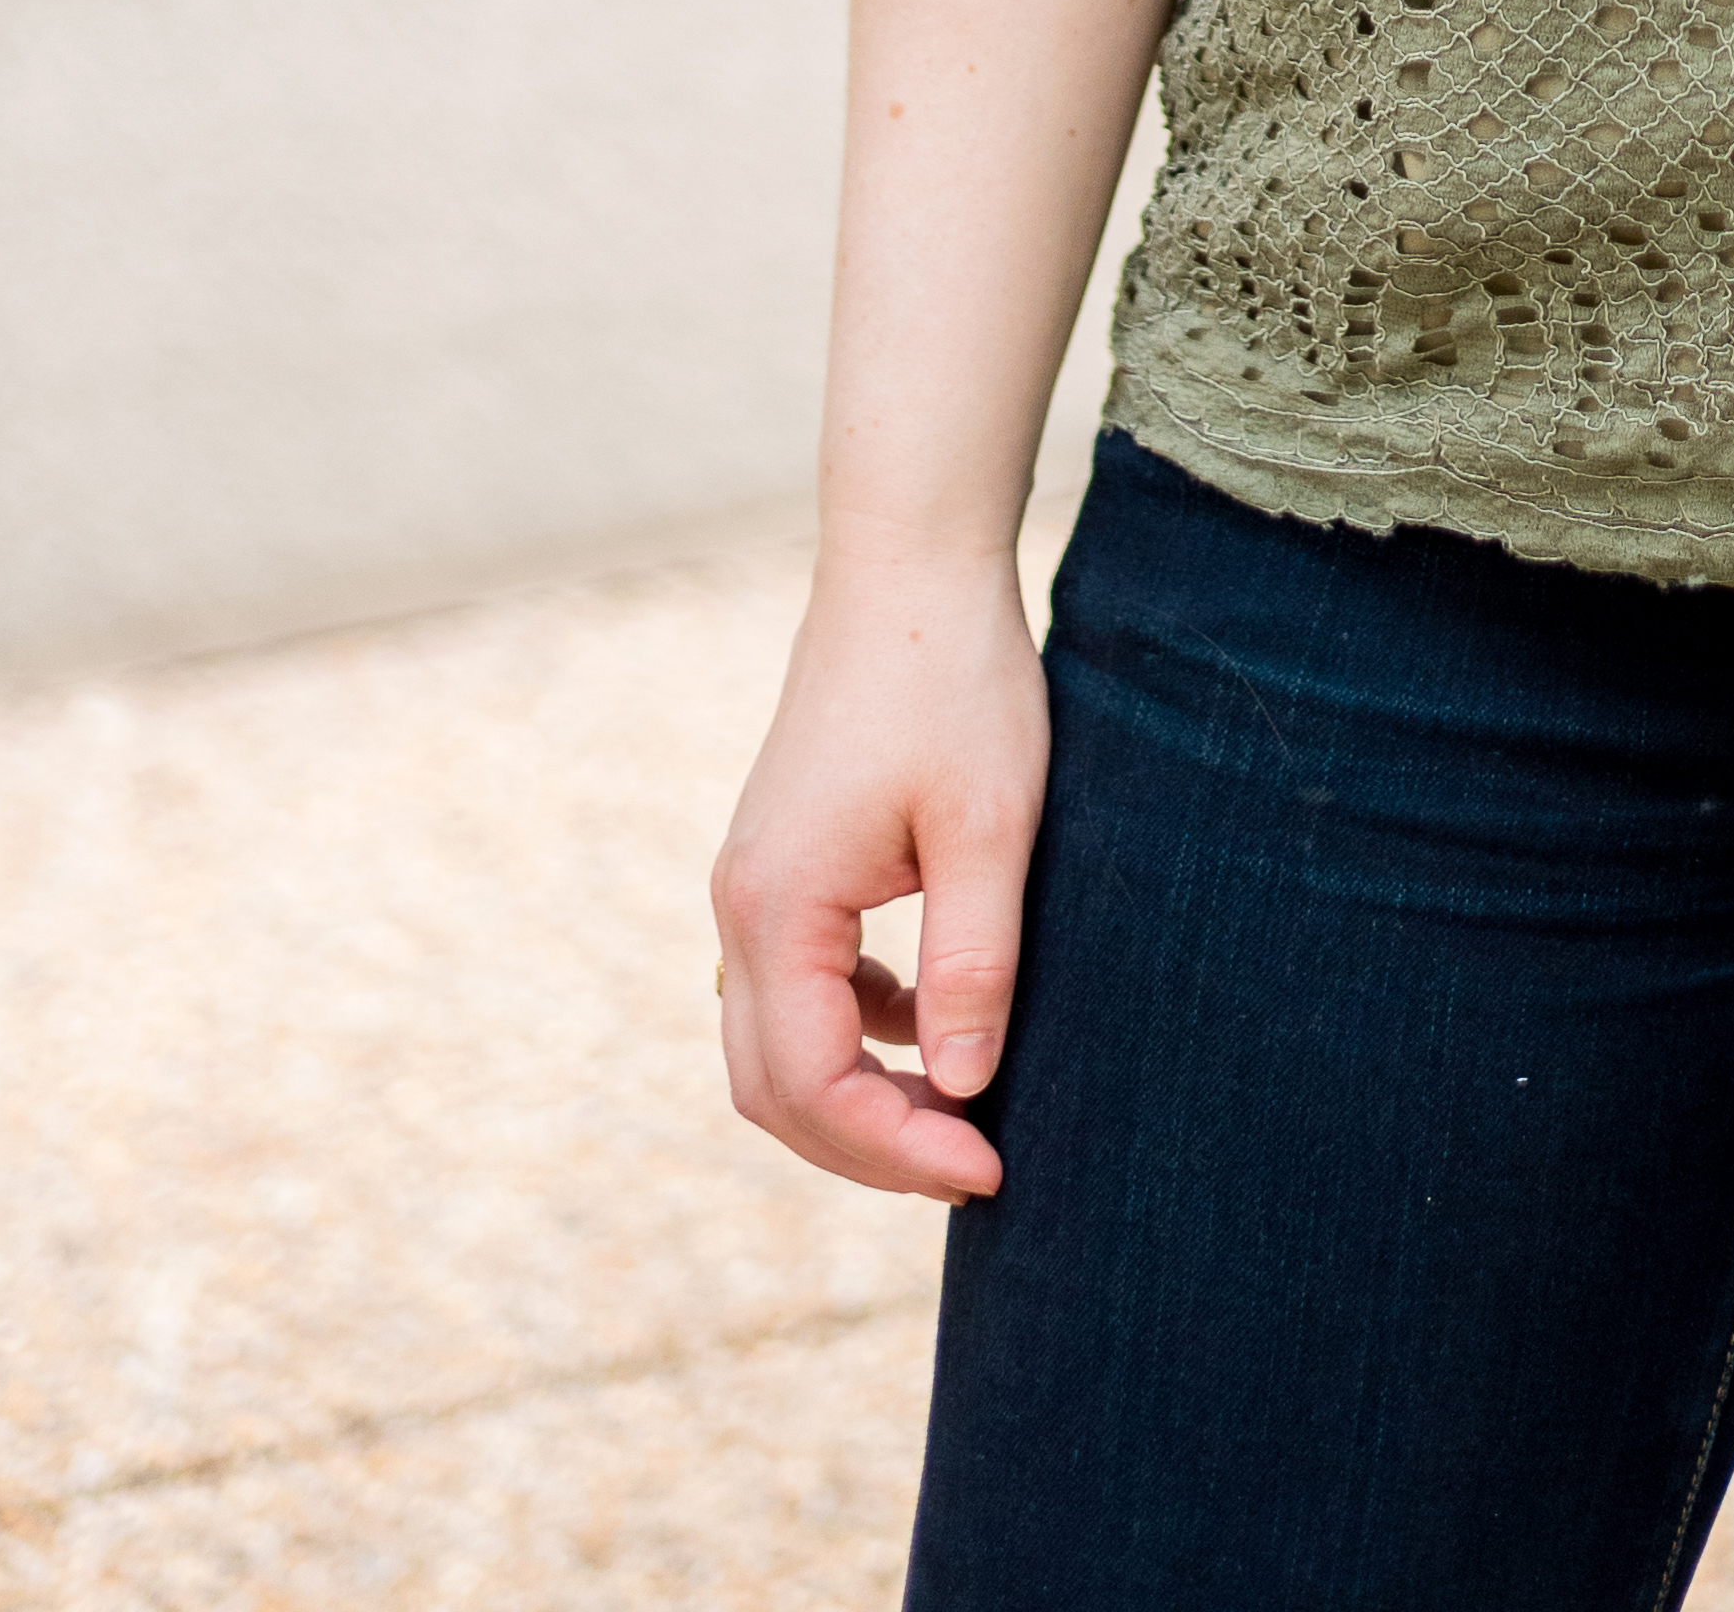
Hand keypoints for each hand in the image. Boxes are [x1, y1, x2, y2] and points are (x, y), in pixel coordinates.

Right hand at [711, 547, 1052, 1198]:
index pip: (813, 1085)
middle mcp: (742, 906)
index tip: (990, 1167)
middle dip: (868, 1144)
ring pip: (777, 1044)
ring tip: (959, 1113)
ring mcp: (755, 883)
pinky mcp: (783, 863)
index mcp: (778, 907)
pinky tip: (933, 1021)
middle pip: (774, 1086)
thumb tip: (962, 1092)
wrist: (910, 566)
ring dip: (856, 1094)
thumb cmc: (957, 683)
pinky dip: (855, 1032)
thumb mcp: (991, 829)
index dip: (897, 1148)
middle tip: (975, 1164)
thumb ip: (972, 963)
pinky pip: (796, 988)